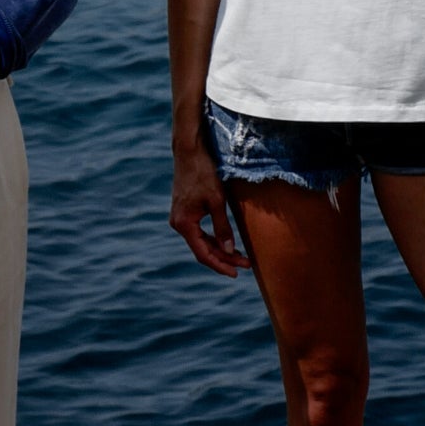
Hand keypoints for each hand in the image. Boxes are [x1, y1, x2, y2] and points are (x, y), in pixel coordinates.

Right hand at [170, 138, 248, 277]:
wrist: (189, 151)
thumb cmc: (203, 173)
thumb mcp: (217, 201)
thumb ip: (222, 228)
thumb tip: (230, 251)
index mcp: (184, 224)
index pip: (203, 254)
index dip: (220, 265)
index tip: (236, 273)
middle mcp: (178, 224)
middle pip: (202, 250)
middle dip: (224, 258)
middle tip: (245, 265)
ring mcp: (179, 218)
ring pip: (201, 242)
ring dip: (219, 249)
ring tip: (240, 256)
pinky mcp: (184, 211)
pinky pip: (198, 232)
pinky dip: (212, 239)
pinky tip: (225, 242)